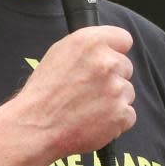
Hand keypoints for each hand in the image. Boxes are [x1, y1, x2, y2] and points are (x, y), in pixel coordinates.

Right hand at [12, 26, 136, 160]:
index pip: (123, 39)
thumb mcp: (59, 54)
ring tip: (88, 108)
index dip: (115, 51)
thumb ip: (88, 48)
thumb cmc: (43, 92)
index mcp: (91, 42)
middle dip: (113, 78)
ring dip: (114, 100)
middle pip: (126, 67)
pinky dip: (115, 121)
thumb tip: (108, 49)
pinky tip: (94, 121)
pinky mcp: (121, 113)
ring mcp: (116, 89)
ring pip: (127, 92)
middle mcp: (107, 62)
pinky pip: (128, 115)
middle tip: (89, 90)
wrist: (36, 126)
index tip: (108, 60)